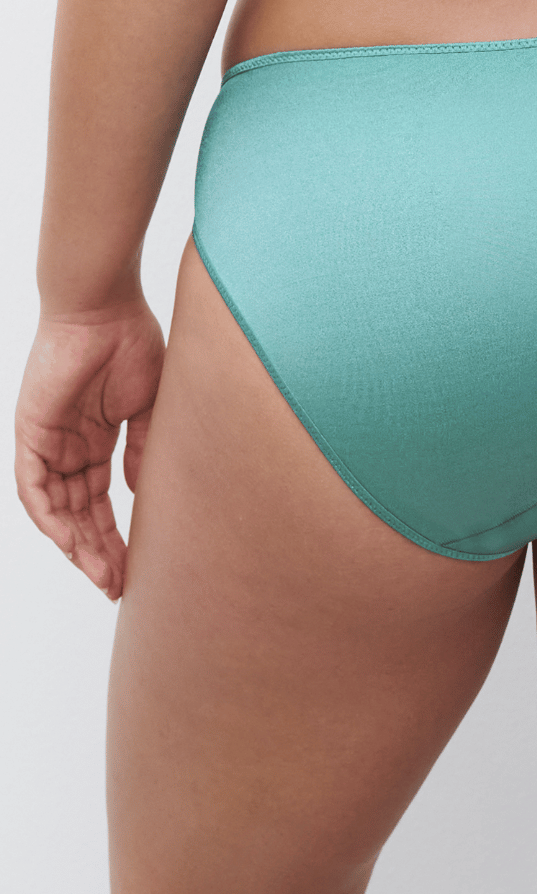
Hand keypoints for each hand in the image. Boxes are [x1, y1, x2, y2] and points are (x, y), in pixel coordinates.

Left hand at [14, 297, 164, 601]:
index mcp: (96, 439)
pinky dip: (51, 517)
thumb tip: (140, 491)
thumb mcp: (148, 408)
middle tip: (120, 585)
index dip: (118, 535)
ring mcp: (47, 441)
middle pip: (81, 513)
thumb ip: (142, 449)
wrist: (104, 308)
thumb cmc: (132, 344)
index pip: (102, 500)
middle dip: (99, 551)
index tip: (136, 567)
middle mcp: (68, 446)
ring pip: (57, 508)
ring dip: (78, 544)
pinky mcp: (30, 432)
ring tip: (104, 575)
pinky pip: (34, 486)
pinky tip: (71, 543)